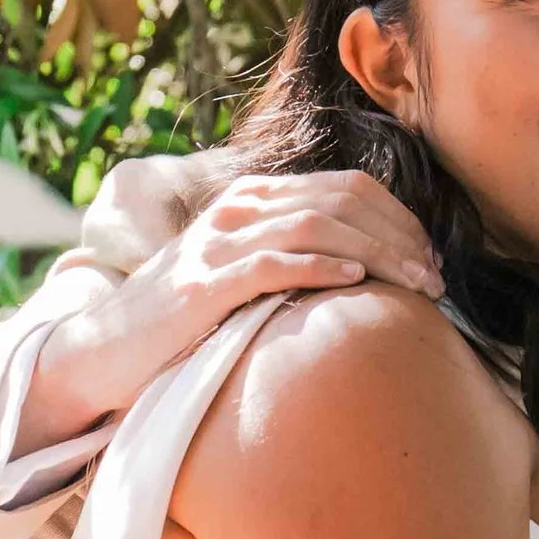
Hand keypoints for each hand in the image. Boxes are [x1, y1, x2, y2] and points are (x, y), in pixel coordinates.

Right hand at [20, 173, 442, 446]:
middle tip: (436, 279)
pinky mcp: (203, 286)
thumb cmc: (182, 321)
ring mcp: (217, 245)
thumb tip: (368, 271)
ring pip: (318, 226)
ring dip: (379, 253)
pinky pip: (273, 264)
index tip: (432, 258)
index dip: (400, 219)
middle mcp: (237, 211)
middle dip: (401, 237)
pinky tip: (357, 281)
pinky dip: (321, 266)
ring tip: (415, 285)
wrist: (102, 351)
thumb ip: (290, 258)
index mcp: (252, 200)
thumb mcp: (242, 275)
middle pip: (342, 201)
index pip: (346, 187)